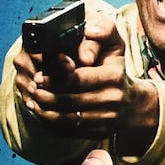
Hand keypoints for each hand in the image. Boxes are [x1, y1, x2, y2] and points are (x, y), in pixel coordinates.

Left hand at [14, 13, 158, 147]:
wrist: (133, 105)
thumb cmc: (116, 71)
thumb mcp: (116, 46)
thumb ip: (105, 31)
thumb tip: (91, 31)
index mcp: (114, 76)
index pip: (76, 79)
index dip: (53, 78)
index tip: (38, 76)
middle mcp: (112, 99)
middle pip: (69, 100)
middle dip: (45, 94)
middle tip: (32, 88)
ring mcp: (107, 119)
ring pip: (67, 118)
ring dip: (44, 111)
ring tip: (32, 100)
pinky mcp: (100, 133)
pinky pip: (70, 131)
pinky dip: (52, 123)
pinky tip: (42, 114)